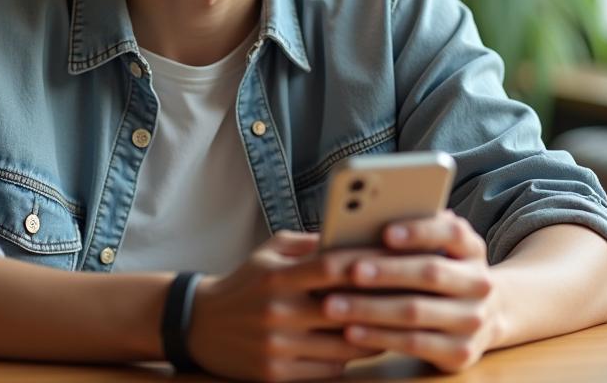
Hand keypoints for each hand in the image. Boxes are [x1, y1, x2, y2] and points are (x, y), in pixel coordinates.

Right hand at [187, 231, 381, 381]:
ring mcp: (276, 346)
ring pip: (342, 346)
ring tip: (390, 325)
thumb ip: (308, 244)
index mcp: (277, 275)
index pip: (331, 267)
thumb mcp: (268, 252)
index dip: (367, 264)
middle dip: (379, 305)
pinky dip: (345, 359)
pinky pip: (326, 370)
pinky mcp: (275, 374)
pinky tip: (356, 347)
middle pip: (344, 311)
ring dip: (370, 337)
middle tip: (407, 298)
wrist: (199, 325)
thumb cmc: (244, 284)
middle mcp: (277, 311)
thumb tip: (350, 237)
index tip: (396, 260)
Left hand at [320, 210, 497, 372]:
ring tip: (334, 304)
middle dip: (387, 271)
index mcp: (472, 250)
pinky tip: (351, 330)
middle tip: (350, 271)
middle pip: (431, 273)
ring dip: (370, 308)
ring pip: (416, 312)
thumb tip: (366, 217)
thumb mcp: (439, 249)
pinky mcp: (460, 352)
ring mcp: (472, 320)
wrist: (484, 318)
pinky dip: (378, 336)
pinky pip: (413, 344)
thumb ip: (413, 233)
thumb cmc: (444, 274)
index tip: (385, 231)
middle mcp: (479, 283)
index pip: (452, 232)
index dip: (419, 231)